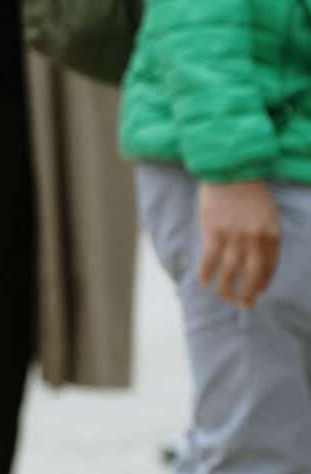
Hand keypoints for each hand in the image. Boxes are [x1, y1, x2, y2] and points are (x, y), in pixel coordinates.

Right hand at [197, 180, 278, 308]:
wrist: (230, 168)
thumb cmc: (248, 188)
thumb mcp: (266, 212)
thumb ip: (264, 232)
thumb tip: (255, 254)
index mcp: (270, 233)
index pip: (270, 266)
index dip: (263, 282)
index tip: (258, 292)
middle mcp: (254, 239)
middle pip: (252, 275)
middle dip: (248, 294)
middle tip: (243, 305)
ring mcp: (233, 236)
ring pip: (230, 272)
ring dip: (226, 289)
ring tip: (223, 297)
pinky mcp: (213, 232)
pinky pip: (209, 260)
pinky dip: (206, 274)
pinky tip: (202, 282)